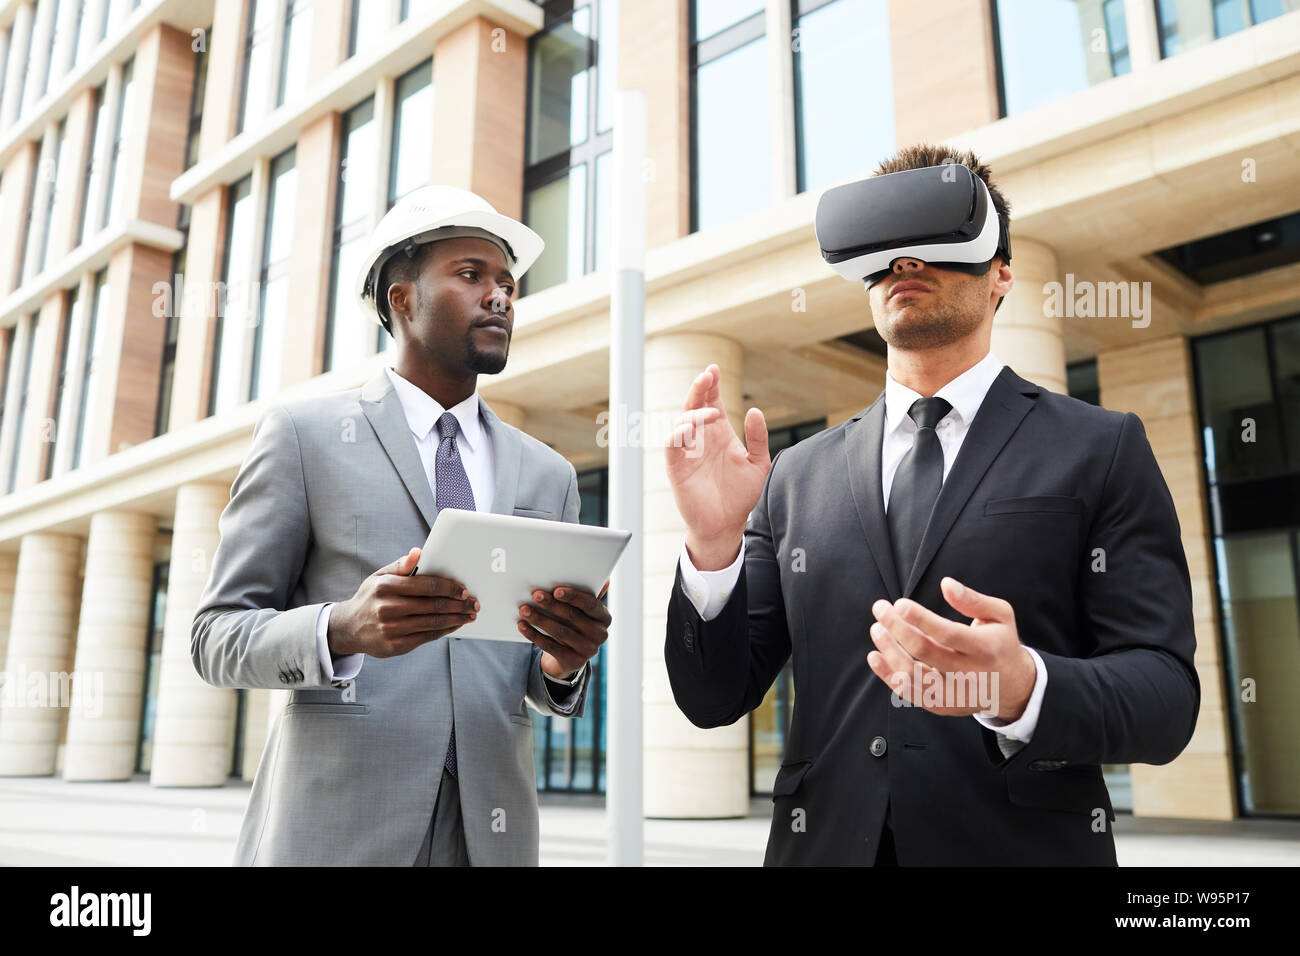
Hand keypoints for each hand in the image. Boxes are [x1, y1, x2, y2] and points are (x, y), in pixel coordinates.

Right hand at [328, 547, 478, 658]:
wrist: (348, 628)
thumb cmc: (370, 598)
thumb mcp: (379, 577)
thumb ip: (401, 565)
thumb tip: (419, 552)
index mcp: (386, 587)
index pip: (426, 585)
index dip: (449, 587)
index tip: (464, 589)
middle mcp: (388, 608)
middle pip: (433, 605)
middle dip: (459, 604)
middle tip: (474, 603)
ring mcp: (392, 629)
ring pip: (433, 622)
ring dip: (456, 618)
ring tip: (470, 614)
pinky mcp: (396, 645)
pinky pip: (428, 637)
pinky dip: (445, 630)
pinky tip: (455, 625)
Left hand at [517, 578, 610, 677]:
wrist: (571, 656)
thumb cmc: (575, 624)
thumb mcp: (583, 611)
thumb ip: (586, 595)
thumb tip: (603, 579)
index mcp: (604, 617)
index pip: (590, 604)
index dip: (573, 596)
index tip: (556, 590)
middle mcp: (600, 634)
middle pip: (572, 616)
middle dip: (551, 605)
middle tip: (535, 595)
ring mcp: (588, 650)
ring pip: (559, 631)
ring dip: (539, 619)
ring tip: (524, 610)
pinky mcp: (573, 662)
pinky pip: (550, 646)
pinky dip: (534, 634)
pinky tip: (523, 625)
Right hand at [665, 364, 770, 569]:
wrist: (727, 525)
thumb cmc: (741, 495)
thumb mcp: (758, 463)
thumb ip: (758, 437)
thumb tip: (755, 411)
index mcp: (719, 434)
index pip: (711, 401)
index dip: (711, 385)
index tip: (714, 368)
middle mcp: (701, 439)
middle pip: (694, 406)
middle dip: (699, 389)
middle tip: (707, 376)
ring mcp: (687, 452)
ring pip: (681, 422)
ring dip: (694, 413)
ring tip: (711, 413)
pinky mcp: (676, 468)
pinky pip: (671, 446)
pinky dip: (678, 434)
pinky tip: (690, 428)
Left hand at [866, 577, 1035, 719]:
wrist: (1013, 686)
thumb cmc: (1000, 642)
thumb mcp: (999, 615)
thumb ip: (973, 599)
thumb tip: (946, 584)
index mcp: (985, 648)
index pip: (947, 633)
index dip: (921, 619)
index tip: (898, 604)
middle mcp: (970, 674)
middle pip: (925, 652)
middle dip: (897, 628)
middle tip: (880, 608)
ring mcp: (955, 694)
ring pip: (913, 675)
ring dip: (889, 651)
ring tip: (877, 629)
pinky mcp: (943, 706)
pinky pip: (910, 693)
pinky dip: (889, 675)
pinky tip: (876, 656)